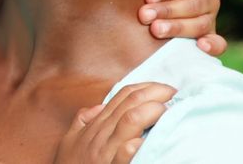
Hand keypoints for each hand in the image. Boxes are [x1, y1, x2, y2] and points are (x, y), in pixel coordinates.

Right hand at [55, 82, 176, 163]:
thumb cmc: (70, 163)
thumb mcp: (71, 139)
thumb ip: (82, 121)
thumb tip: (98, 107)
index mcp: (96, 124)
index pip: (122, 96)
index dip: (144, 87)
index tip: (162, 87)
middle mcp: (102, 133)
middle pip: (130, 104)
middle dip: (154, 94)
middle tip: (173, 92)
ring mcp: (106, 151)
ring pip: (129, 122)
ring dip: (150, 112)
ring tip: (167, 111)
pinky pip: (124, 154)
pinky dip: (135, 145)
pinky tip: (146, 140)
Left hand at [139, 0, 226, 55]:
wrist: (159, 3)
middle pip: (193, 5)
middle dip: (167, 11)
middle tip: (145, 15)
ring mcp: (211, 19)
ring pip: (200, 25)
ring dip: (177, 28)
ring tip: (155, 30)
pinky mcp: (210, 38)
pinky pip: (219, 44)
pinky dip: (213, 46)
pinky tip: (201, 46)